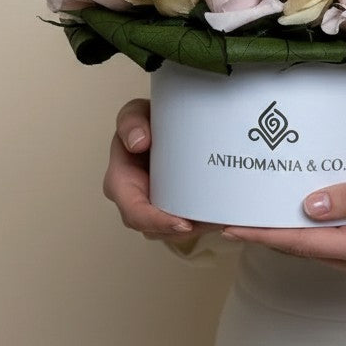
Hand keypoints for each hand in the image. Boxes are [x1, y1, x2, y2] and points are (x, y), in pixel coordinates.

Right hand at [102, 98, 219, 243]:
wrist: (163, 124)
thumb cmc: (145, 123)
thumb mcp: (135, 114)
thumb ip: (131, 122)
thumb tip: (138, 142)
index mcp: (121, 181)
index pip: (134, 211)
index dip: (156, 221)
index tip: (182, 223)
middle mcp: (136, 199)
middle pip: (157, 228)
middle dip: (184, 230)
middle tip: (212, 224)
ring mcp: (154, 206)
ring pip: (173, 231)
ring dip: (198, 228)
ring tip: (222, 219)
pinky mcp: (172, 206)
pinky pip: (186, 222)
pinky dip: (203, 221)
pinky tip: (223, 214)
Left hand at [220, 160, 345, 285]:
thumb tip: (306, 205)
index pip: (303, 243)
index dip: (264, 234)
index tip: (231, 226)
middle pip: (306, 250)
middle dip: (271, 234)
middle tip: (236, 214)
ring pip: (321, 250)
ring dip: (292, 233)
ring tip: (260, 212)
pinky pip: (337, 247)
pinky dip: (316, 233)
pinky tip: (303, 215)